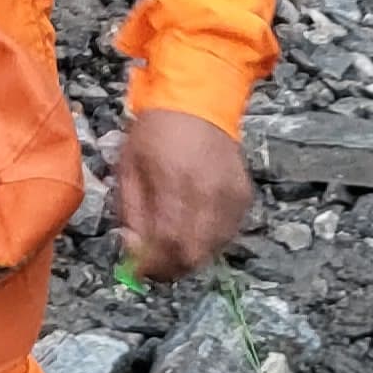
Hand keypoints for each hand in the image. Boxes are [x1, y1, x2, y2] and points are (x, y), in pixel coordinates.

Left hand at [114, 110, 251, 283]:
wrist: (198, 101)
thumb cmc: (155, 132)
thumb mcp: (129, 166)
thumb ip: (131, 212)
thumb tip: (133, 250)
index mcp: (175, 182)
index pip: (167, 243)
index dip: (152, 266)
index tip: (138, 270)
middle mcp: (208, 192)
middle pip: (194, 254)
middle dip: (171, 267)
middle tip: (154, 264)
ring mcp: (231, 195)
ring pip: (213, 249)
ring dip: (189, 254)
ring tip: (172, 243)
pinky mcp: (243, 195)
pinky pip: (227, 233)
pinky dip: (208, 239)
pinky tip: (193, 226)